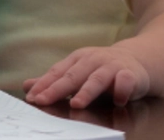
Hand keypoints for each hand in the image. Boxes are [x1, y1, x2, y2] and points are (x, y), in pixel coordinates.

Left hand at [24, 45, 152, 107]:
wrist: (136, 60)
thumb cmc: (100, 70)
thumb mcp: (76, 72)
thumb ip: (54, 81)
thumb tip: (27, 86)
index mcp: (77, 59)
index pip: (57, 72)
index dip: (44, 85)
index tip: (31, 97)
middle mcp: (93, 60)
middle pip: (73, 76)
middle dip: (57, 89)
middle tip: (43, 100)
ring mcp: (112, 66)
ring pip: (97, 79)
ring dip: (86, 91)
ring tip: (76, 103)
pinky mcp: (130, 74)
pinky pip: (126, 81)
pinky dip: (122, 89)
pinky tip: (118, 100)